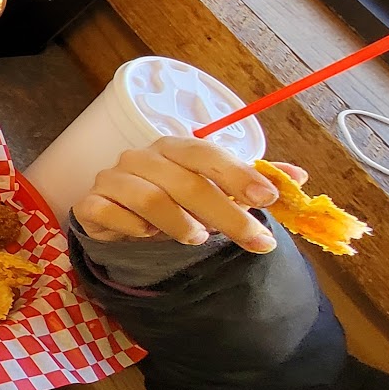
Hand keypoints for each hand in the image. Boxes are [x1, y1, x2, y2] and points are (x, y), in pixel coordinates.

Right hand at [73, 136, 305, 253]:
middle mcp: (140, 157)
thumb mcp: (216, 190)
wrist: (118, 217)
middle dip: (226, 214)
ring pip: (151, 200)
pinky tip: (148, 236)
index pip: (206, 154)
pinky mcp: (90, 203)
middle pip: (185, 183)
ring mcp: (112, 178)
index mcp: (173, 147)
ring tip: (199, 240)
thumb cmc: (172, 201)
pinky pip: (112, 214)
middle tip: (256, 241)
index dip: (238, 174)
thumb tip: (299, 178)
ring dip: (181, 224)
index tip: (269, 198)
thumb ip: (253, 183)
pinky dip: (136, 229)